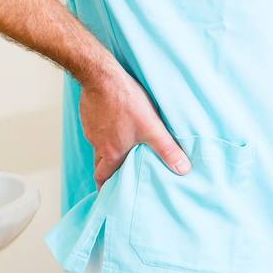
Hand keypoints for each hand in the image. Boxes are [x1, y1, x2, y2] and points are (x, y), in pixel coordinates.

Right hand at [78, 65, 188, 186]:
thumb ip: (167, 149)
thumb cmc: (125, 102)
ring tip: (122, 151)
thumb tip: (183, 170)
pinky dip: (105, 134)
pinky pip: (97, 130)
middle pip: (99, 165)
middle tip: (115, 177)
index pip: (103, 177)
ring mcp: (92, 129)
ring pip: (98, 146)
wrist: (101, 76)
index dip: (106, 188)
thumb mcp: (152, 128)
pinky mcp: (90, 115)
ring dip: (108, 151)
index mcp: (110, 152)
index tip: (109, 195)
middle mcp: (97, 144)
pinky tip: (117, 126)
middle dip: (106, 173)